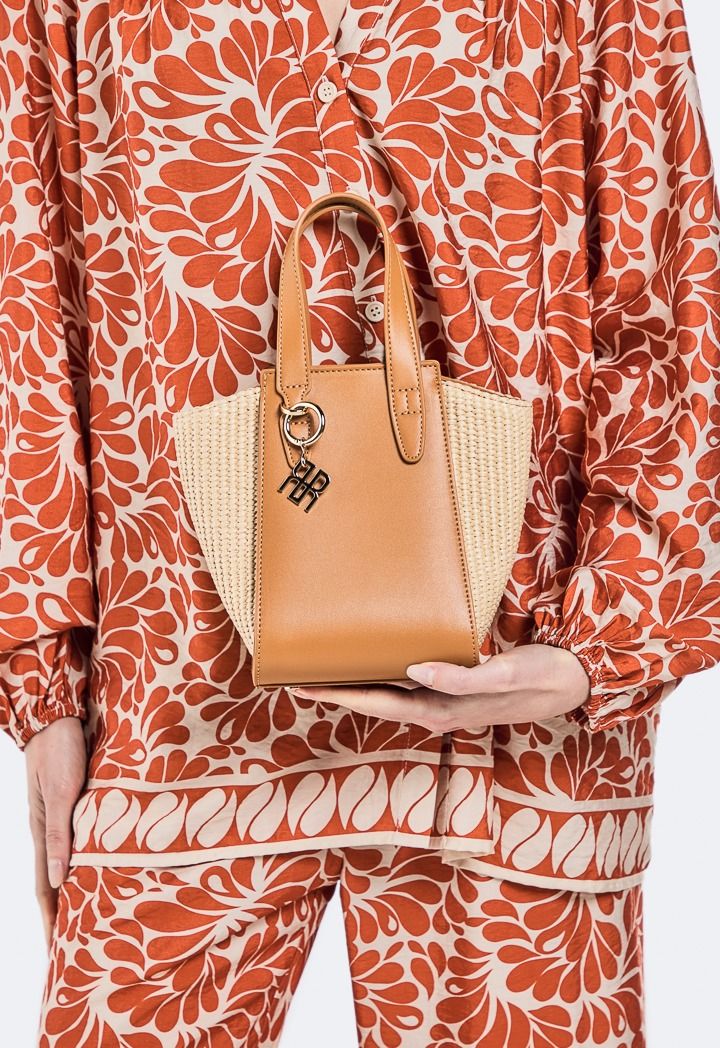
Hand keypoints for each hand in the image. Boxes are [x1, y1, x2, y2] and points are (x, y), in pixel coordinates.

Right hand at [25, 717, 86, 948]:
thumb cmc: (59, 751)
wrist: (57, 717)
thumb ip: (60, 834)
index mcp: (43, 833)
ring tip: (88, 919)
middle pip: (54, 884)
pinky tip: (96, 870)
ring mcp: (61, 818)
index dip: (52, 921)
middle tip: (74, 949)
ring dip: (74, 893)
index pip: (45, 889)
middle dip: (61, 916)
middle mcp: (50, 831)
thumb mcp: (61, 792)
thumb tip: (59, 881)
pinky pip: (77, 843)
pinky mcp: (74, 805)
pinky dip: (84, 864)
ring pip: (66, 864)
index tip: (58, 953)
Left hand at [292, 644, 590, 731]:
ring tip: (326, 670)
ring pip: (388, 695)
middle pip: (374, 701)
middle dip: (336, 691)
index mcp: (442, 709)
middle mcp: (436, 710)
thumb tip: (416, 673)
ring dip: (357, 686)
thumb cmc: (539, 675)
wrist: (570, 681)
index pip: (380, 702)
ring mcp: (444, 703)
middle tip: (297, 675)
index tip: (305, 685)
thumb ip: (463, 677)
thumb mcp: (505, 673)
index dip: (341, 695)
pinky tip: (376, 664)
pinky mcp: (453, 690)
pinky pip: (407, 685)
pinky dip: (384, 677)